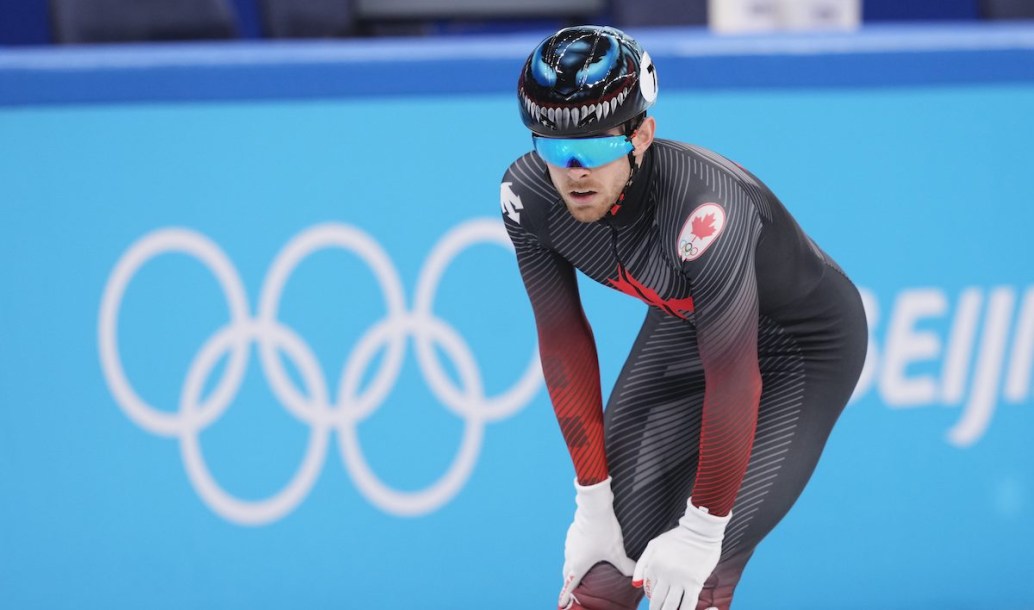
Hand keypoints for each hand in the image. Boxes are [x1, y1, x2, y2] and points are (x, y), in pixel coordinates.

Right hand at [558, 477, 635, 608]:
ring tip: (582, 567)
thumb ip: (625, 565)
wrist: (594, 507)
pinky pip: (572, 547)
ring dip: (574, 565)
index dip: (565, 595)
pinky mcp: (572, 532)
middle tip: (575, 587)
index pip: (569, 584)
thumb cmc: (604, 531)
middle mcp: (571, 555)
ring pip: (570, 558)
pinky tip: (586, 547)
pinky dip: (577, 552)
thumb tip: (634, 575)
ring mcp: (569, 543)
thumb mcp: (616, 551)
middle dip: (570, 580)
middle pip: (568, 572)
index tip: (561, 603)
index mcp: (579, 564)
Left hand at [632, 498, 730, 609]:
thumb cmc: (676, 538)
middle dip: (657, 608)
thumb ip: (642, 564)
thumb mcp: (654, 545)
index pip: (648, 588)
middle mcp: (665, 574)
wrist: (700, 531)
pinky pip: (688, 604)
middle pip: (657, 600)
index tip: (656, 598)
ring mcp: (680, 579)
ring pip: (671, 605)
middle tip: (658, 609)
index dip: (651, 596)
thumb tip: (635, 585)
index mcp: (653, 565)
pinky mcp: (695, 583)